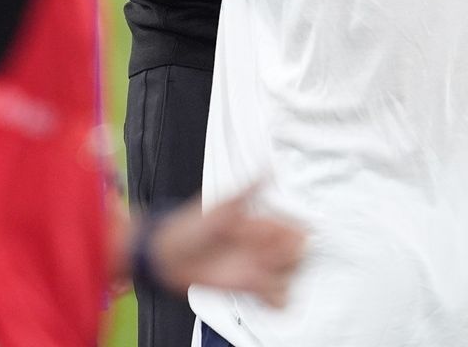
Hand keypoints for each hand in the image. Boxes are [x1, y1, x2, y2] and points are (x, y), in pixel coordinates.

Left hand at [150, 187, 305, 308]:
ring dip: (283, 280)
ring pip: (290, 278)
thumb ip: (248, 189)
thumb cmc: (190, 227)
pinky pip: (277, 298)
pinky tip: (264, 294)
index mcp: (261, 224)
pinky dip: (278, 300)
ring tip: (259, 276)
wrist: (168, 255)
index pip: (295, 230)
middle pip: (298, 257)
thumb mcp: (222, 205)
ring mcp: (257, 266)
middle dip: (289, 259)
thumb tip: (269, 167)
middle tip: (266, 258)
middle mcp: (262, 246)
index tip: (285, 238)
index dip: (295, 236)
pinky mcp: (249, 286)